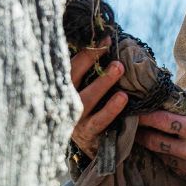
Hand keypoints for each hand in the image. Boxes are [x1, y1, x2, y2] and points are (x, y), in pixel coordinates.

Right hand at [70, 37, 128, 157]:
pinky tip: (123, 98)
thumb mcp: (85, 90)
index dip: (88, 51)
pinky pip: (99, 121)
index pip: (70, 65)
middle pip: (71, 78)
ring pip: (86, 99)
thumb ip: (91, 72)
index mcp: (62, 89)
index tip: (106, 39)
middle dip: (89, 61)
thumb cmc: (90, 110)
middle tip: (108, 48)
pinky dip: (111, 109)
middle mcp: (63, 102)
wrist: (88, 147)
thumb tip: (110, 44)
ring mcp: (74, 119)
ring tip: (119, 68)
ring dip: (102, 83)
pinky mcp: (87, 134)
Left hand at [136, 109, 185, 185]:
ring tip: (155, 140)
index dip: (145, 117)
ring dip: (158, 149)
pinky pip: (177, 169)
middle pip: (154, 142)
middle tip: (136, 130)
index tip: (136, 113)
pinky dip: (174, 161)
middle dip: (142, 135)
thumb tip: (184, 104)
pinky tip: (176, 154)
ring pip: (164, 157)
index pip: (162, 121)